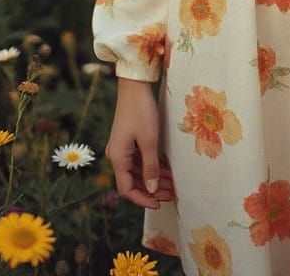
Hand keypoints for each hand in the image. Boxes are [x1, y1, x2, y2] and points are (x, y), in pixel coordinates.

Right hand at [105, 77, 173, 209]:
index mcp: (117, 158)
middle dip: (151, 190)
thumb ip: (150, 167)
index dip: (143, 200)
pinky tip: (166, 171)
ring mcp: (122, 148)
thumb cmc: (141, 111)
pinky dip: (152, 167)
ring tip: (172, 184)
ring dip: (153, 179)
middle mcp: (117, 156)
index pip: (127, 190)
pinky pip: (140, 161)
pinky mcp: (129, 141)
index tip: (159, 204)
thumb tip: (152, 190)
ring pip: (138, 172)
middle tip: (171, 194)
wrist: (134, 86)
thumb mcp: (149, 140)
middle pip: (133, 182)